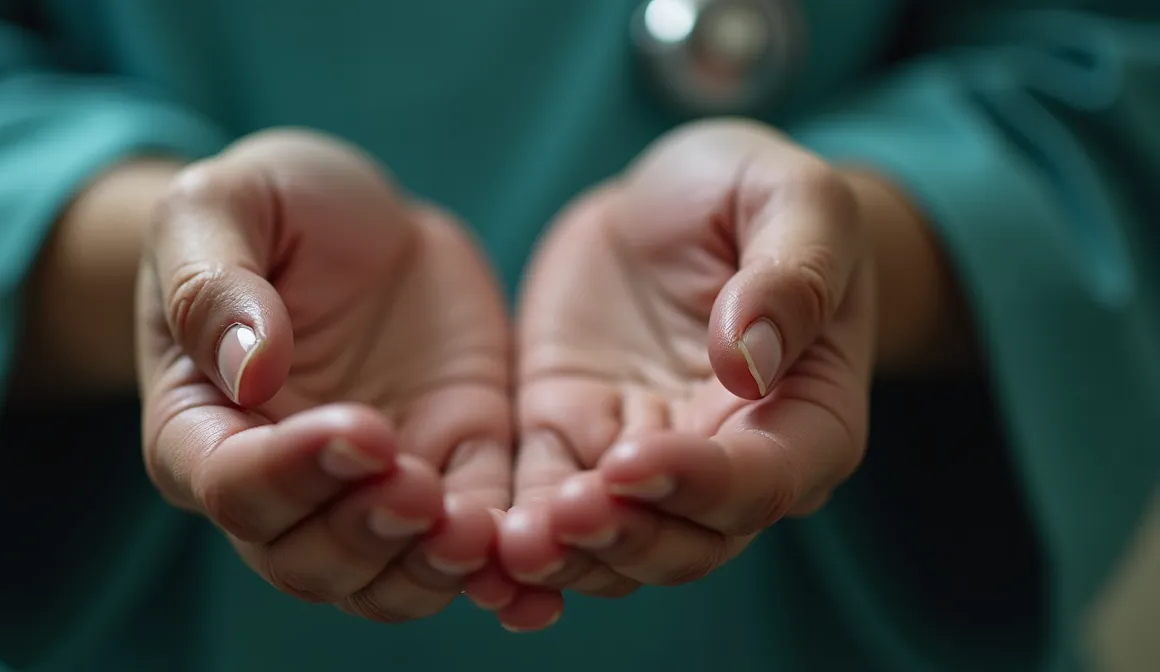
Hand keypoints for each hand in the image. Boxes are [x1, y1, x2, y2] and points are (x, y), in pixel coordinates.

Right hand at [136, 130, 552, 624]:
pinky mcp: (454, 465)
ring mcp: (370, 485)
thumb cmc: (271, 208)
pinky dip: (495, 563)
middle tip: (420, 488)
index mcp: (202, 425)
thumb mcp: (219, 209)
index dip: (290, 475)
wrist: (363, 216)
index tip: (358, 430)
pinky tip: (526, 564)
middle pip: (306, 558)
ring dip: (427, 569)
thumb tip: (247, 370)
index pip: (230, 486)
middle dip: (366, 536)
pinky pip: (472, 541)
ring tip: (475, 533)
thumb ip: (212, 286)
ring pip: (385, 578)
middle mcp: (281, 481)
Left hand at [499, 121, 874, 603]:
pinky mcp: (568, 437)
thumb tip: (749, 363)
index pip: (764, 481)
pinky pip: (542, 502)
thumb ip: (791, 278)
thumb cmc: (753, 194)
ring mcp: (643, 460)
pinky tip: (479, 541)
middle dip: (625, 538)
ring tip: (513, 545)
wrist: (670, 197)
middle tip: (564, 515)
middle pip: (686, 540)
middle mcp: (729, 461)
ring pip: (613, 544)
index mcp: (806, 419)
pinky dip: (516, 534)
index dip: (699, 485)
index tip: (632, 461)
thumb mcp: (794, 202)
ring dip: (569, 556)